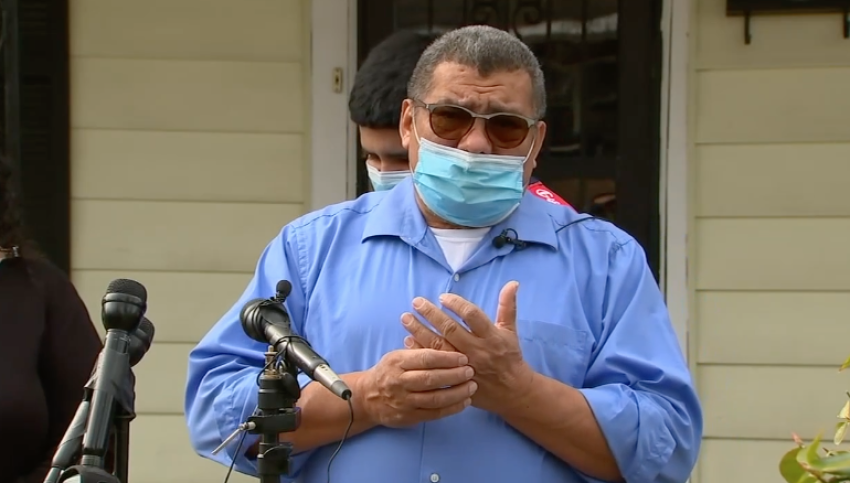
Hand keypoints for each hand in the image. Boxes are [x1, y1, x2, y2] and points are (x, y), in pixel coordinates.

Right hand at [360, 348, 476, 427]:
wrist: (368, 397)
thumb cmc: (389, 371)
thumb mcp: (398, 355)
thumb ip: (418, 349)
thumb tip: (443, 334)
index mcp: (398, 361)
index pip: (425, 358)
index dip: (447, 358)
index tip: (463, 357)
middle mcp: (399, 382)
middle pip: (431, 379)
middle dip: (454, 375)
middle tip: (471, 371)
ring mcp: (404, 401)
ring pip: (435, 398)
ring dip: (457, 393)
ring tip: (472, 386)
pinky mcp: (409, 417)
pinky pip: (435, 414)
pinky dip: (452, 408)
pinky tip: (465, 402)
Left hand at [400, 281, 534, 414]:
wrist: (511, 391)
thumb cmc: (509, 357)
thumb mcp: (510, 331)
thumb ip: (508, 306)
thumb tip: (512, 283)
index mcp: (491, 337)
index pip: (472, 316)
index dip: (456, 305)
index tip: (442, 297)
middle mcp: (476, 350)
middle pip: (450, 330)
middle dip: (431, 314)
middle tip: (416, 302)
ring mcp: (463, 365)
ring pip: (438, 347)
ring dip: (420, 331)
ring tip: (406, 318)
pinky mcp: (455, 377)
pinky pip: (433, 364)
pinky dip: (420, 351)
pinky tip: (408, 340)